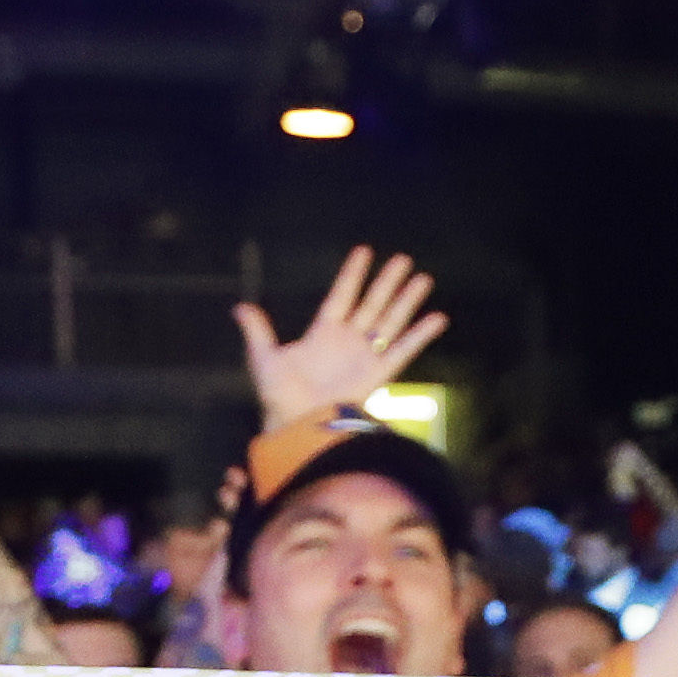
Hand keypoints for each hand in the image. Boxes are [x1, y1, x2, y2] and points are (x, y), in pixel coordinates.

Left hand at [232, 245, 448, 435]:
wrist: (297, 425)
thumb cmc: (279, 396)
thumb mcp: (265, 358)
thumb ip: (257, 331)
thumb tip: (239, 307)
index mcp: (323, 333)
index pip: (341, 295)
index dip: (352, 274)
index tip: (364, 251)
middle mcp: (348, 341)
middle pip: (372, 303)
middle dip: (387, 282)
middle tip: (403, 259)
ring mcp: (365, 356)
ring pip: (391, 321)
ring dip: (407, 300)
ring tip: (423, 278)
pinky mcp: (378, 375)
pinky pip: (403, 351)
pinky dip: (420, 336)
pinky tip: (438, 318)